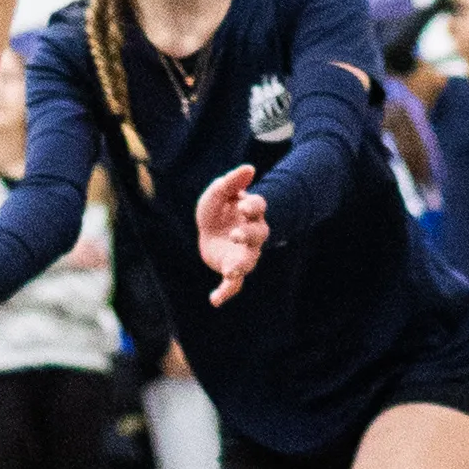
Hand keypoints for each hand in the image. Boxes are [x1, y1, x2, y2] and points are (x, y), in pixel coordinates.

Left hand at [192, 162, 267, 304]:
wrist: (209, 229)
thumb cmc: (218, 209)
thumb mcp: (219, 192)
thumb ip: (232, 181)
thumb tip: (250, 167)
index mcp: (250, 212)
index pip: (258, 207)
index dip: (253, 206)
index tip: (243, 206)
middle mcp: (252, 234)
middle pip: (258, 235)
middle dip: (248, 235)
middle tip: (235, 235)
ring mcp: (244, 253)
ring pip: (248, 261)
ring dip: (240, 266)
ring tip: (229, 272)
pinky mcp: (232, 268)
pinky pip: (233, 284)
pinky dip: (225, 292)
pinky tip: (214, 300)